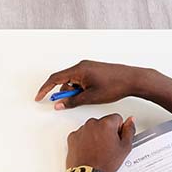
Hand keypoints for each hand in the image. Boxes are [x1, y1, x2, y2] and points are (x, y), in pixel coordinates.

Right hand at [36, 60, 150, 109]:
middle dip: (64, 93)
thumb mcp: (90, 97)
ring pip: (73, 81)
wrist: (133, 79)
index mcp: (79, 70)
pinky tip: (91, 94)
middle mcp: (82, 66)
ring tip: (88, 98)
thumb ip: (72, 101)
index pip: (55, 78)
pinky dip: (81, 89)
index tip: (39, 97)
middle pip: (64, 80)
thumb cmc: (115, 85)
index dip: (45, 89)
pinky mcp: (94, 70)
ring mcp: (88, 68)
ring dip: (75, 92)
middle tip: (68, 103)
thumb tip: (60, 104)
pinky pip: (81, 80)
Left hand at [65, 114, 136, 171]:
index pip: (117, 118)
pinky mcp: (72, 137)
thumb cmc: (104, 163)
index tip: (116, 139)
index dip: (119, 130)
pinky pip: (81, 135)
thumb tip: (130, 121)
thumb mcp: (125, 148)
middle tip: (108, 147)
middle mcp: (92, 124)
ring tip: (98, 150)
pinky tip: (89, 150)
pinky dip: (84, 140)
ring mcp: (81, 130)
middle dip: (107, 132)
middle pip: (103, 122)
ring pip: (92, 128)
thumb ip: (129, 130)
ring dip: (95, 135)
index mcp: (106, 123)